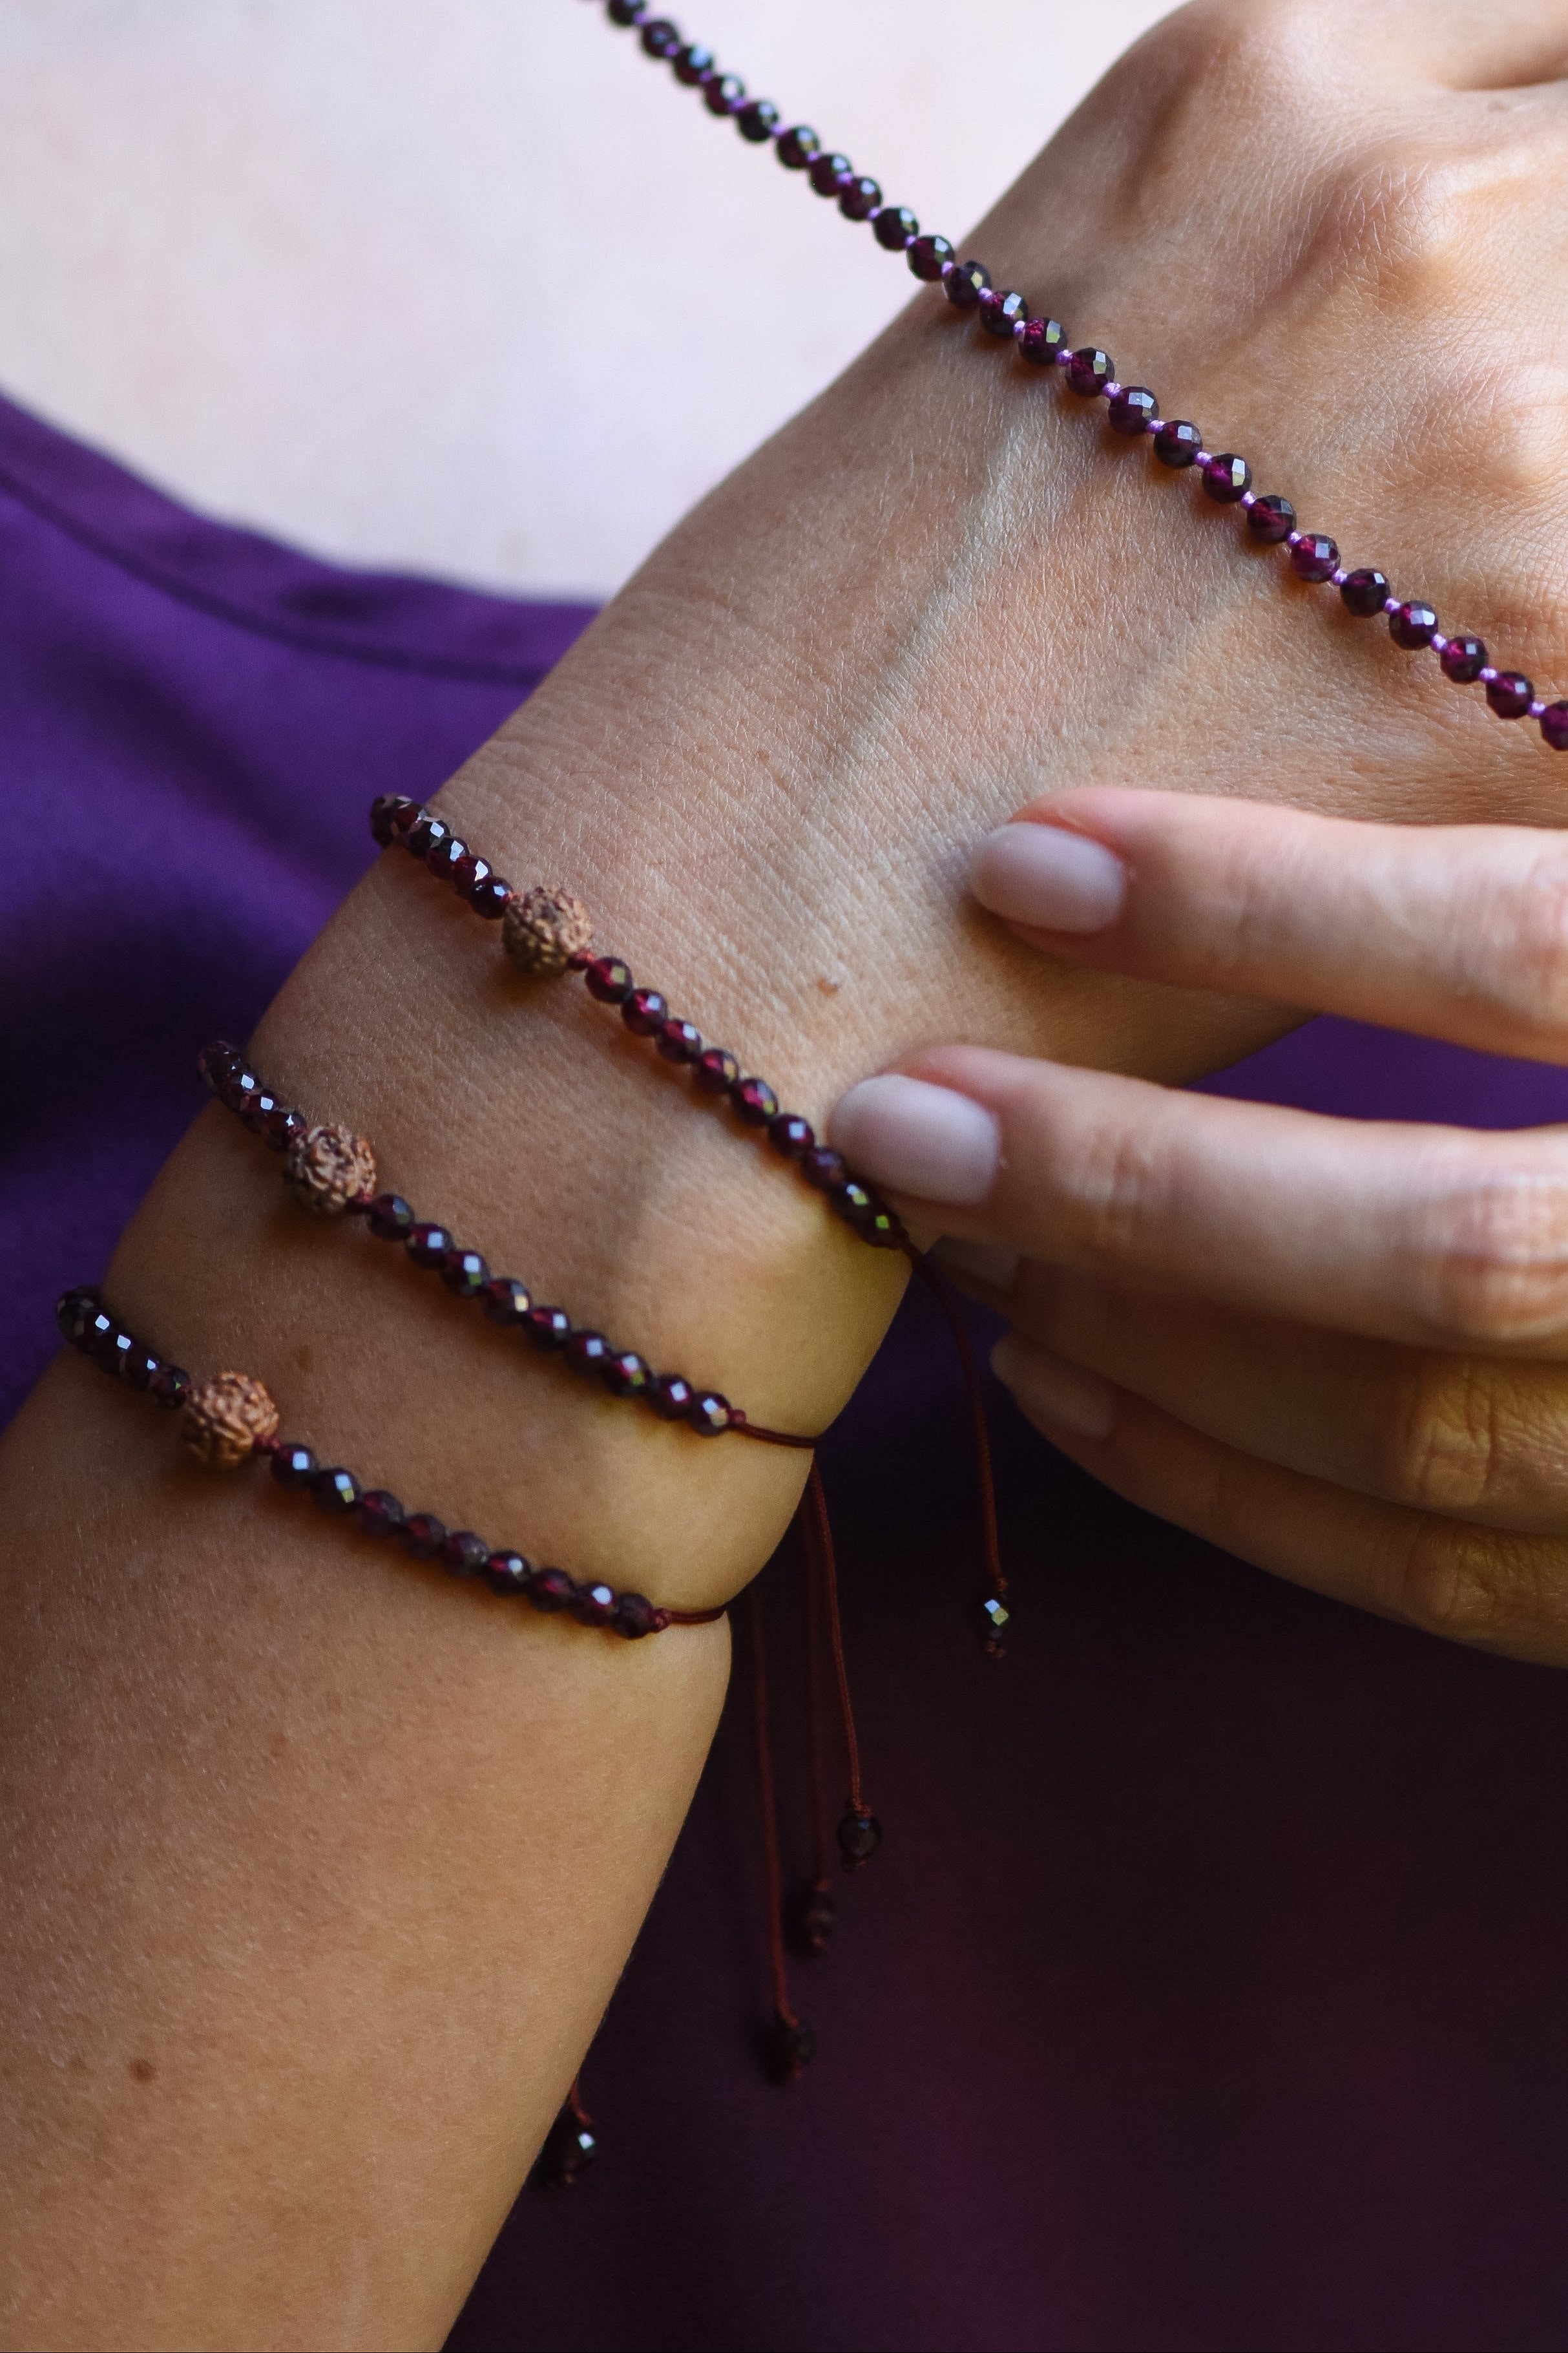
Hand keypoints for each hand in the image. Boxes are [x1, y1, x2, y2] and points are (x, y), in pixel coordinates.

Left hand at [831, 786, 1567, 1667]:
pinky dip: (1218, 1488)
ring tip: (950, 1221)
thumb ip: (1521, 749)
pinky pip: (1434, 1583)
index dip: (1269, 906)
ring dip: (1149, 1327)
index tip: (1029, 853)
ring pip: (1417, 1428)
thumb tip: (1376, 606)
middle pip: (1454, 1241)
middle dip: (1146, 1179)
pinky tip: (1060, 1384)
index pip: (1532, 954)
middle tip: (904, 1103)